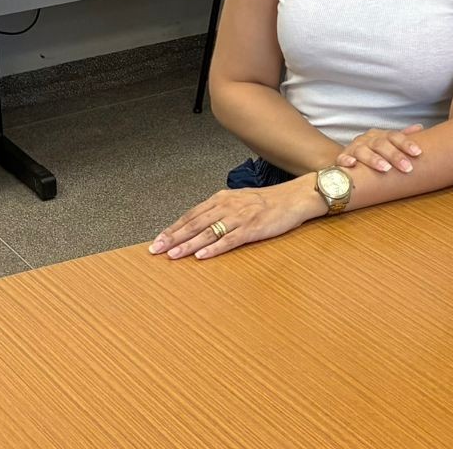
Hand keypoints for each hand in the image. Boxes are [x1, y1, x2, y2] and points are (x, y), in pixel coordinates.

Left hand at [150, 176, 322, 259]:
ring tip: (173, 255)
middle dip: (173, 237)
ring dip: (188, 244)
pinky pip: (229, 240)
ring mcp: (240, 217)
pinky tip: (202, 256)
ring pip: (208, 232)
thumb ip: (221, 209)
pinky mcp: (252, 228)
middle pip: (195, 223)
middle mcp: (228, 206)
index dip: (173, 227)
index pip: (192, 214)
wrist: (295, 197)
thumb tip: (201, 222)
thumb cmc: (269, 201)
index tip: (158, 239)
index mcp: (223, 199)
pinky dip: (214, 248)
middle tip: (156, 249)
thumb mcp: (241, 200)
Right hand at [336, 124, 423, 173]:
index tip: (418, 153)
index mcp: (381, 136)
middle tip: (407, 167)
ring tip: (385, 168)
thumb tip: (420, 127)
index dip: (406, 143)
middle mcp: (368, 139)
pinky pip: (342, 158)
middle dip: (394, 156)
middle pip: (381, 144)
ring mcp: (354, 147)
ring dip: (373, 159)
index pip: (395, 136)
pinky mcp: (342, 157)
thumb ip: (403, 136)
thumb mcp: (388, 142)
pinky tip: (352, 164)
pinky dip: (346, 160)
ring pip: (363, 151)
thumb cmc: (374, 151)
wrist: (349, 156)